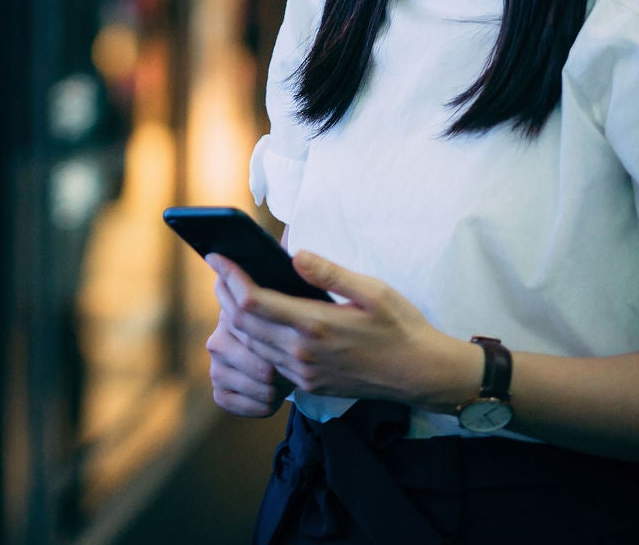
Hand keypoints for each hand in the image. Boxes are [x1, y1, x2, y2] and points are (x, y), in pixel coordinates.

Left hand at [215, 251, 478, 410]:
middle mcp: (302, 353)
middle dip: (225, 293)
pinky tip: (254, 321)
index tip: (217, 255)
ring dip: (234, 317)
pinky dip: (252, 338)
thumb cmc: (400, 327)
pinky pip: (267, 360)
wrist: (421, 374)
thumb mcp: (372, 290)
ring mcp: (303, 373)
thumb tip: (294, 254)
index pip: (253, 301)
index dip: (229, 277)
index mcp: (315, 325)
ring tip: (229, 290)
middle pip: (243, 323)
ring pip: (251, 344)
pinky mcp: (308, 385)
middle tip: (219, 269)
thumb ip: (330, 273)